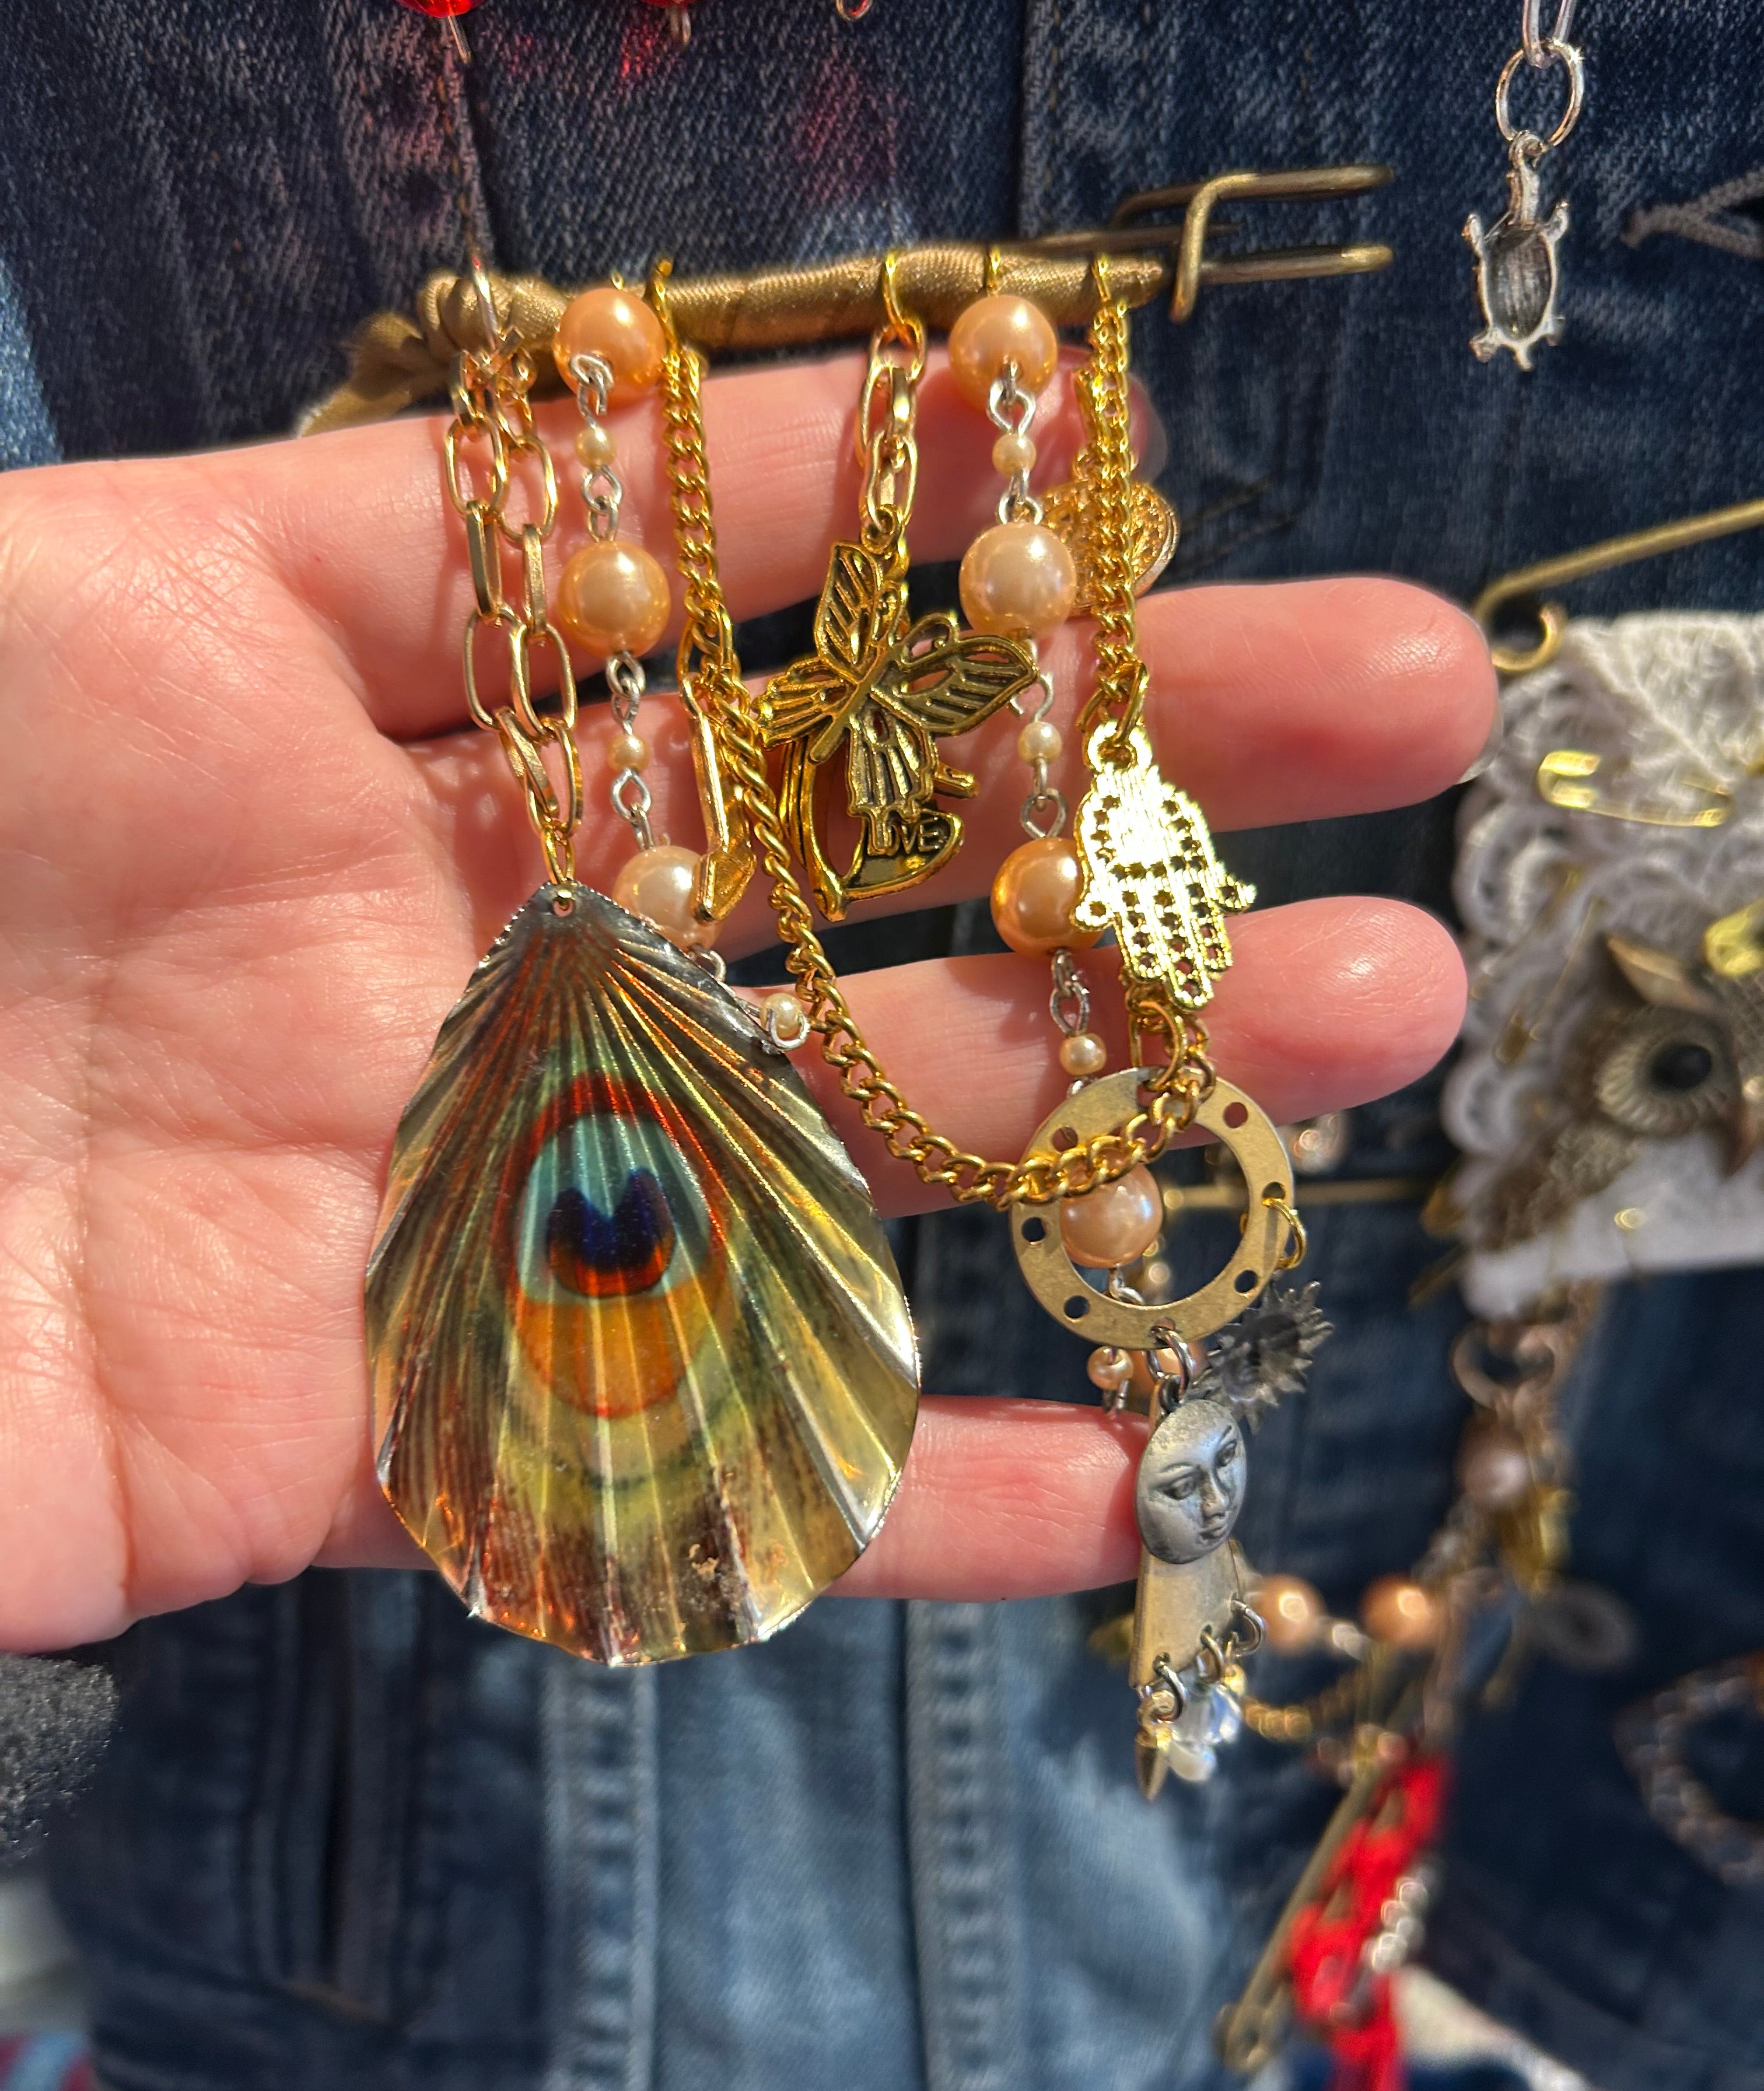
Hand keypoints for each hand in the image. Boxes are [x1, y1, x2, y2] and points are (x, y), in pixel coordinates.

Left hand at [0, 350, 1489, 1648]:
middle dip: (1091, 771)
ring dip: (1082, 1093)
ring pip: (796, 1125)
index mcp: (237, 660)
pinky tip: (1114, 1490)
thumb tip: (532, 439)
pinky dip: (878, 1491)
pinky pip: (656, 1454)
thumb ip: (224, 566)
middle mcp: (371, 905)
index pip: (621, 547)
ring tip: (1357, 1035)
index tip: (1115, 459)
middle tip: (1391, 735)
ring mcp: (399, 1169)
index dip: (871, 492)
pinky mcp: (362, 1426)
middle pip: (794, 825)